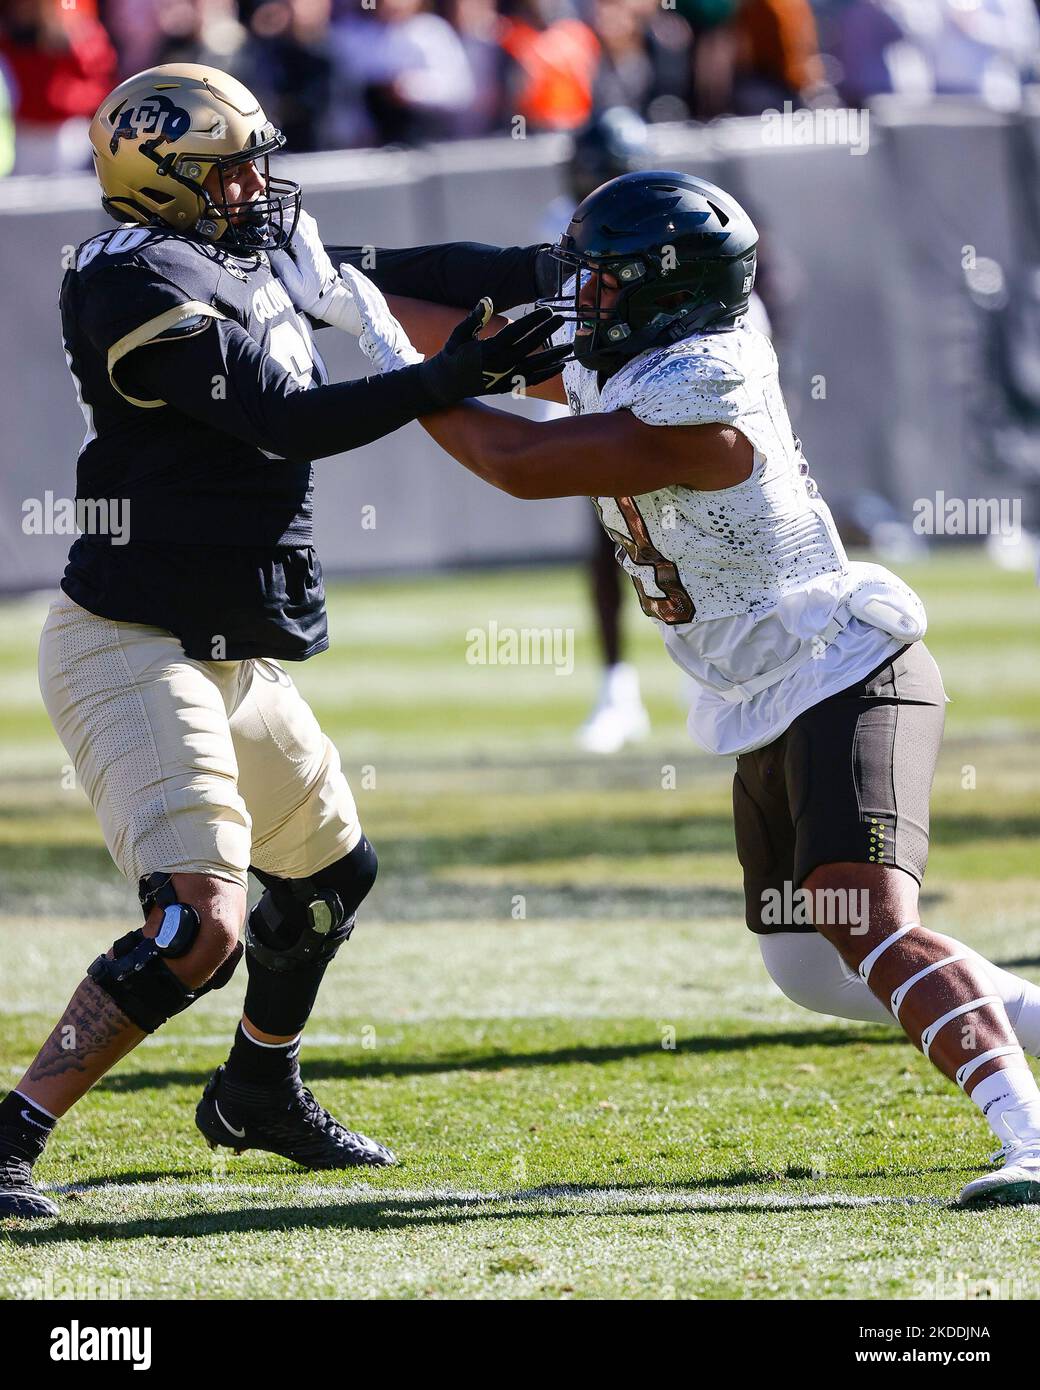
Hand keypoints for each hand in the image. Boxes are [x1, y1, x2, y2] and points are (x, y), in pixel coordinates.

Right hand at [270, 210, 338, 316]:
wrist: (325, 300)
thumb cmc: (308, 294)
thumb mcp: (292, 283)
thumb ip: (282, 263)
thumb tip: (270, 246)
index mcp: (308, 251)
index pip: (295, 226)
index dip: (280, 222)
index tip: (269, 226)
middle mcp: (315, 244)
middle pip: (301, 218)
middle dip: (285, 216)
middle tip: (271, 222)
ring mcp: (317, 243)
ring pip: (306, 220)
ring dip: (291, 218)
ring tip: (278, 223)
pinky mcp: (316, 246)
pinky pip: (307, 227)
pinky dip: (297, 223)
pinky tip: (288, 229)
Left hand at [339, 263, 423, 371]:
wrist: (399, 365)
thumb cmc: (391, 361)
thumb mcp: (379, 348)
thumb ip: (371, 340)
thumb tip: (364, 339)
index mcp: (387, 321)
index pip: (375, 300)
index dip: (365, 288)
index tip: (356, 280)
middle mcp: (385, 315)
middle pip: (371, 291)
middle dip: (359, 278)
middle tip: (347, 268)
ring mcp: (380, 317)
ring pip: (367, 292)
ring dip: (355, 279)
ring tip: (345, 269)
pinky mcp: (373, 320)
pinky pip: (363, 301)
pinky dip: (356, 288)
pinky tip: (348, 279)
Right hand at [421, 301, 570, 404]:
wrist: (445, 385)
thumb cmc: (453, 355)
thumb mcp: (460, 334)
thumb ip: (475, 318)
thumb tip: (487, 299)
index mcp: (489, 349)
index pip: (517, 331)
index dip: (534, 320)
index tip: (547, 310)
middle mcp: (501, 364)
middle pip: (531, 345)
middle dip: (547, 330)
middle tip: (562, 319)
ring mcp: (506, 377)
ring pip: (536, 365)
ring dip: (554, 355)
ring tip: (569, 346)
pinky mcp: (508, 386)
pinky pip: (533, 380)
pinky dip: (547, 374)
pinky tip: (560, 366)